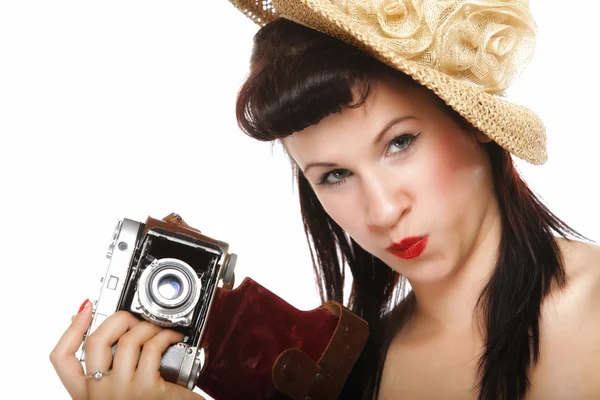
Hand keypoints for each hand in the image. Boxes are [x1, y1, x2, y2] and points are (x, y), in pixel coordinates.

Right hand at [50, 301, 204, 399]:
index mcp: (86, 393)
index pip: (61, 357)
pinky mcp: (146, 389)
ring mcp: (121, 392)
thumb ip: (104, 363)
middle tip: (134, 317)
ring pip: (128, 340)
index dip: (72, 328)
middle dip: (118, 318)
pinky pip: (153, 348)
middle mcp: (98, 395)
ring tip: (159, 329)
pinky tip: (173, 338)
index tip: (86, 309)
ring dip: (147, 326)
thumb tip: (89, 325)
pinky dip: (166, 335)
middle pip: (95, 341)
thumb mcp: (119, 387)